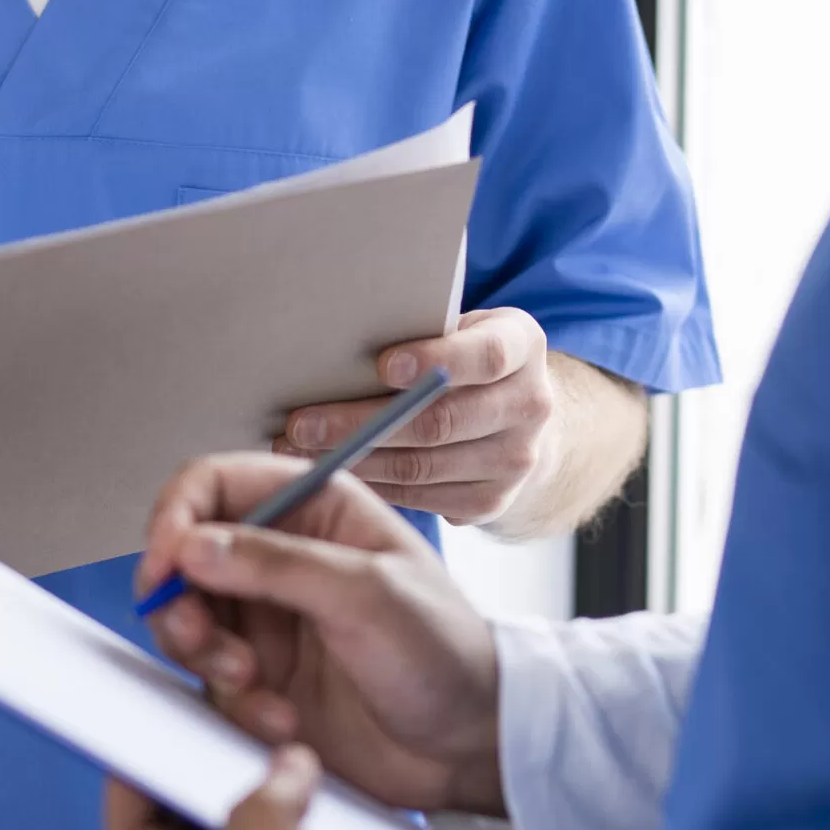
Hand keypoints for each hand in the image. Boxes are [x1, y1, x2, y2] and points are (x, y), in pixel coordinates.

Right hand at [136, 452, 504, 813]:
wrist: (465, 746)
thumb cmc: (444, 653)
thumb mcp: (368, 596)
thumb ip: (277, 565)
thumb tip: (192, 545)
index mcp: (317, 509)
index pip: (218, 483)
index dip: (178, 514)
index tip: (165, 561)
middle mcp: (282, 557)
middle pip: (186, 554)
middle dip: (180, 598)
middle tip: (198, 634)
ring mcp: (266, 619)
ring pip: (186, 619)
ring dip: (202, 652)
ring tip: (249, 680)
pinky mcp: (259, 677)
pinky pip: (208, 681)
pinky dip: (230, 701)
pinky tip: (280, 719)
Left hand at [280, 308, 555, 526]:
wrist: (523, 419)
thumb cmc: (468, 359)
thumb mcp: (463, 327)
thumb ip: (423, 329)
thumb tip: (334, 338)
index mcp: (524, 345)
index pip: (486, 355)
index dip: (434, 360)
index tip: (381, 364)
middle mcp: (530, 405)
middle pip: (441, 420)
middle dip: (362, 422)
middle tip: (300, 423)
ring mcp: (514, 461)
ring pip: (422, 465)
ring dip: (354, 459)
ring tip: (298, 450)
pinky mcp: (491, 502)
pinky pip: (418, 496)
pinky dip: (371, 484)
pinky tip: (331, 471)